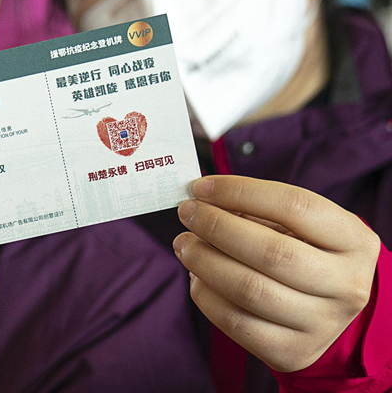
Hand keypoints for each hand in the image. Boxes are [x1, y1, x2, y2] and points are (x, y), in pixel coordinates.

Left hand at [174, 175, 380, 372]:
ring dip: (204, 261)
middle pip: (270, 252)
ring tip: (184, 244)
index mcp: (354, 241)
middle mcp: (346, 285)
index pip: (295, 206)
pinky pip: (236, 323)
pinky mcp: (293, 351)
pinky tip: (196, 276)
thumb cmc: (307, 253)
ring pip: (249, 290)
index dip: (241, 192)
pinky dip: (206, 296)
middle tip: (187, 213)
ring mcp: (322, 323)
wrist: (330, 311)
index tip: (202, 187)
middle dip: (217, 227)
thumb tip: (203, 199)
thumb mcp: (300, 226)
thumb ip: (257, 209)